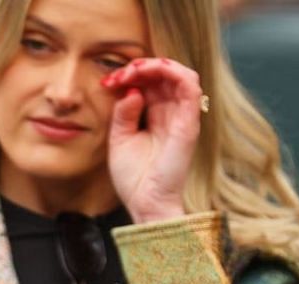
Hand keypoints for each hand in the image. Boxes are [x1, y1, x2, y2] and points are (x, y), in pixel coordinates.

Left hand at [104, 58, 203, 223]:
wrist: (145, 203)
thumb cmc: (135, 177)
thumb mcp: (119, 137)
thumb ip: (123, 111)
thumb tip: (131, 89)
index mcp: (156, 116)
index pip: (150, 82)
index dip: (130, 74)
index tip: (108, 83)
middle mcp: (172, 114)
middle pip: (164, 74)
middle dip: (139, 67)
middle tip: (117, 76)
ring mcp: (183, 117)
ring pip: (180, 74)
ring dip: (155, 65)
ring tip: (133, 71)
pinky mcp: (189, 123)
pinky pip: (190, 87)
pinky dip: (172, 71)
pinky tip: (148, 73)